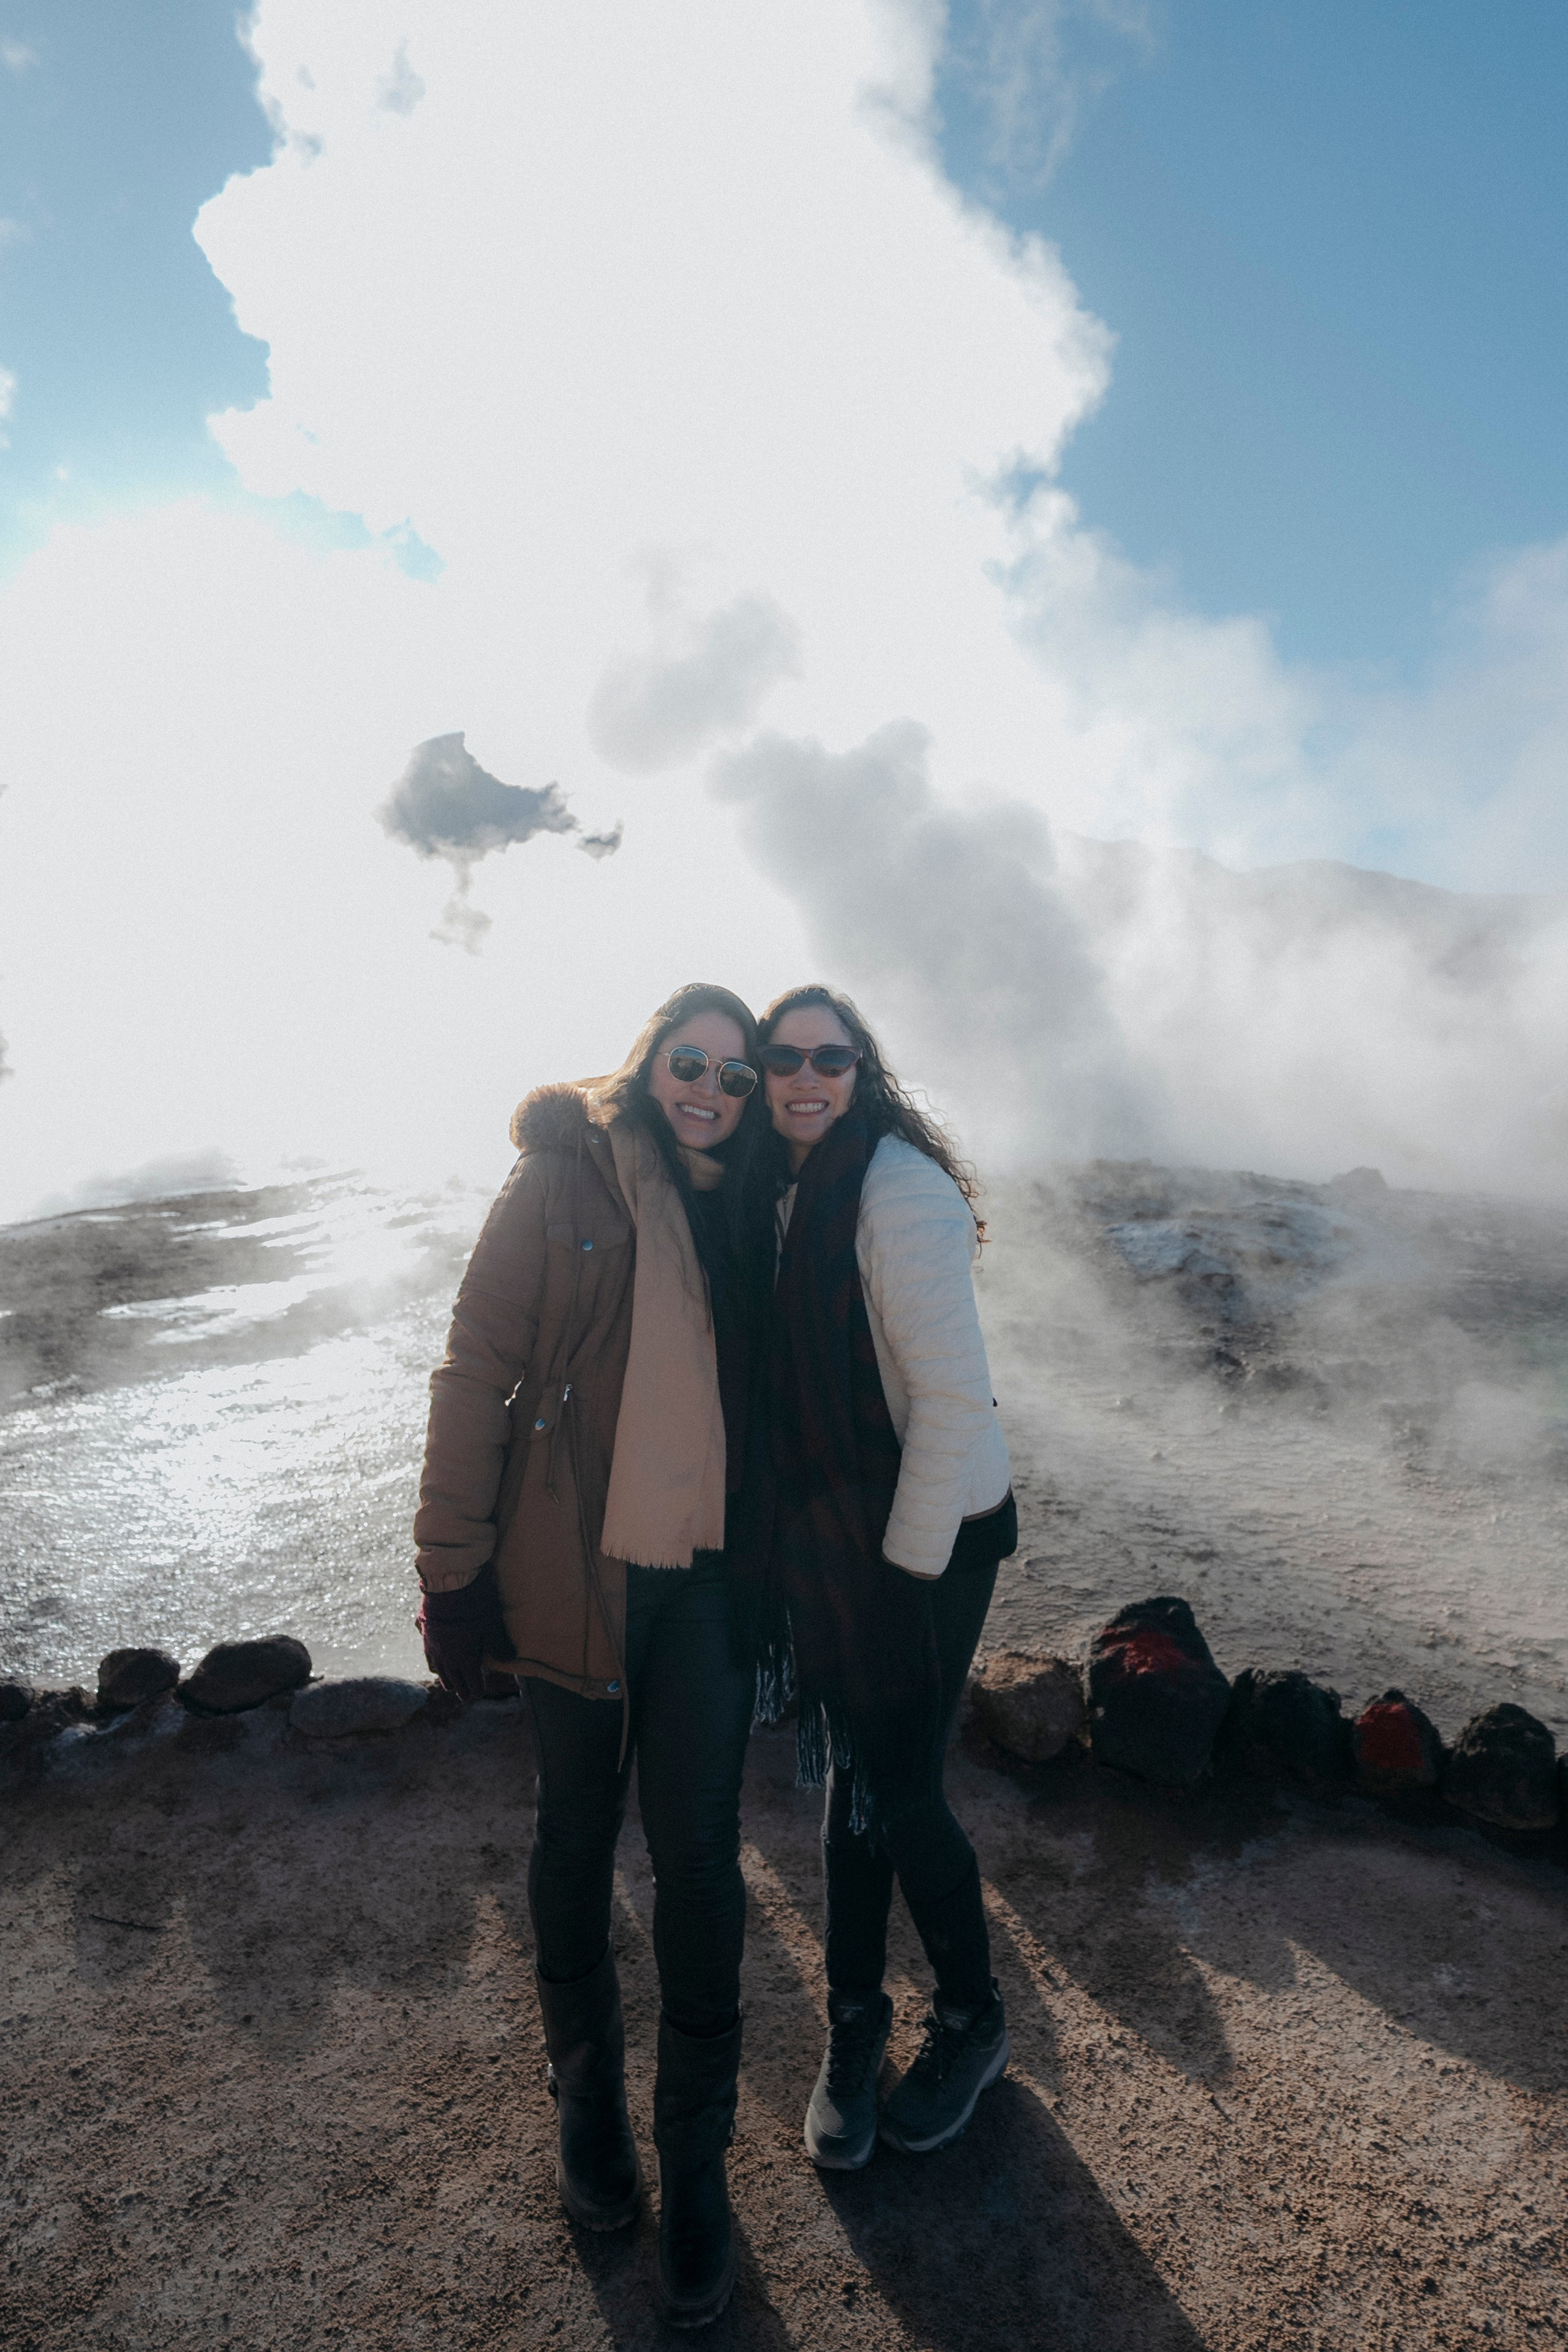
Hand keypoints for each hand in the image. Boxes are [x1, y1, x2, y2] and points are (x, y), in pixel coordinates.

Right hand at [416, 1564, 511, 1701]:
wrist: (449, 1582)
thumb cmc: (475, 1604)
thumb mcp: (493, 1624)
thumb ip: (501, 1645)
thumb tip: (509, 1659)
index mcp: (464, 1660)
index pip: (471, 1685)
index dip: (477, 1691)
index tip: (479, 1693)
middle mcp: (447, 1658)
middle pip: (454, 1681)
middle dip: (462, 1689)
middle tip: (466, 1695)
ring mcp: (434, 1646)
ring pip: (439, 1671)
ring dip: (447, 1679)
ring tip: (450, 1684)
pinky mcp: (426, 1633)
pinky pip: (429, 1655)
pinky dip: (435, 1663)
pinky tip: (436, 1661)